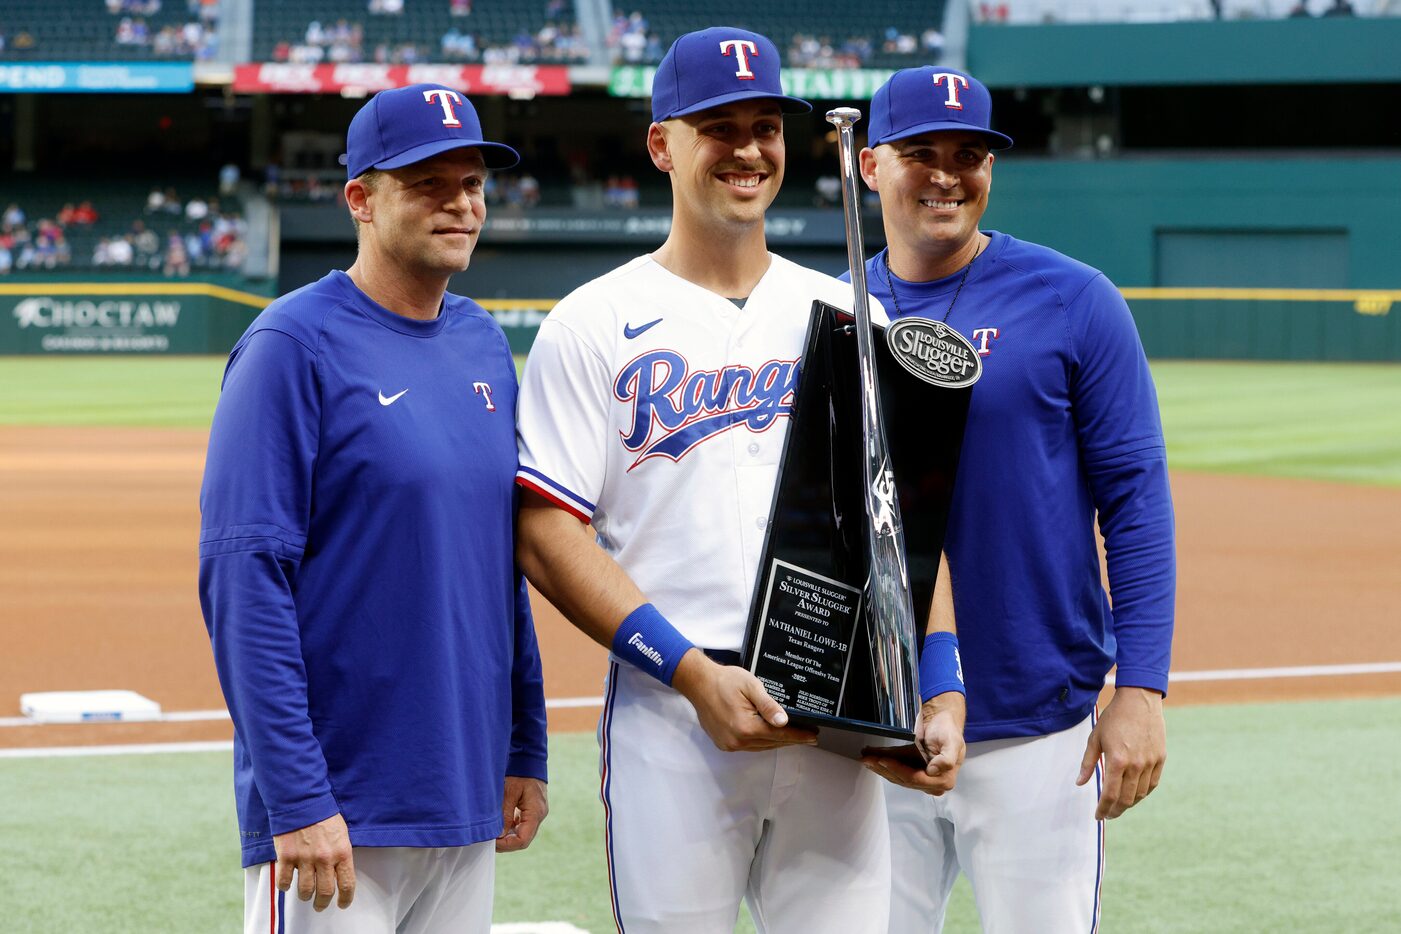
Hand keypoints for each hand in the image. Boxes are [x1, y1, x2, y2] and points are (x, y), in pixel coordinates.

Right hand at [272, 812, 354, 911]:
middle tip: (320, 905)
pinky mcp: (286, 856)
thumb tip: (339, 871)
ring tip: (305, 895)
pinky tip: (287, 884)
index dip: (345, 898)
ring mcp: (304, 859)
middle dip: (322, 903)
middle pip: (325, 892)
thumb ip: (340, 853)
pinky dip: (285, 886)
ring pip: (305, 890)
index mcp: (342, 852)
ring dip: (305, 896)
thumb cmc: (324, 814)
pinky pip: (284, 881)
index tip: (342, 903)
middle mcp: (324, 858)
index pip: (346, 883)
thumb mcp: (341, 833)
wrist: (302, 800)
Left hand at [497, 776, 548, 852]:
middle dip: (506, 842)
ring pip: (523, 834)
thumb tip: (499, 836)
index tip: (492, 842)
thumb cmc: (520, 772)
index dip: (506, 845)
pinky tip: (502, 823)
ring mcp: (537, 813)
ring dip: (508, 836)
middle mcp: (539, 815)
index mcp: (535, 812)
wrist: (529, 758)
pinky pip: (523, 826)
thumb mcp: (509, 792)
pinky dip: (512, 828)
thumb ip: (505, 815)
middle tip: (490, 839)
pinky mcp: (533, 810)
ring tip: (493, 832)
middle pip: (523, 839)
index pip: (523, 840)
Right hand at [672, 650, 817, 751]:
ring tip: (794, 737)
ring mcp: (729, 744)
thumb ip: (768, 705)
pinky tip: (771, 736)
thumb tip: (784, 721)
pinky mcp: (724, 744)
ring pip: (761, 746)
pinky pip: (749, 746)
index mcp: (745, 727)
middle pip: (771, 743)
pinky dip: (762, 742)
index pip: (779, 734)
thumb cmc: (724, 681)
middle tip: (809, 736)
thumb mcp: (751, 686)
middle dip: (791, 739)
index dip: (799, 735)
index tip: (813, 735)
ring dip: (777, 742)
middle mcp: (736, 740)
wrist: (699, 683)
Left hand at [864, 691, 965, 794]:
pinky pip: (896, 773)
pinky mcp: (913, 774)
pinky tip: (873, 761)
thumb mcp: (952, 742)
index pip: (916, 778)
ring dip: (881, 769)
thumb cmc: (948, 731)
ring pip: (898, 778)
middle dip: (884, 769)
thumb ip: (947, 758)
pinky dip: (884, 767)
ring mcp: (922, 780)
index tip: (883, 760)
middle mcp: (932, 783)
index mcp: (944, 779)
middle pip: (904, 780)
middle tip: (868, 760)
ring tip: (866, 760)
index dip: (898, 770)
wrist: (943, 723)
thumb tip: (934, 770)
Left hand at [1077, 686, 1166, 819]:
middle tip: (1108, 814)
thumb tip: (1080, 783)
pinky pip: (1152, 784)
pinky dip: (1143, 793)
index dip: (1103, 809)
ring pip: (1140, 794)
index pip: (1110, 795)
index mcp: (1117, 761)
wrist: (1139, 700)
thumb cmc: (1114, 718)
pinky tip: (1135, 795)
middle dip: (1116, 810)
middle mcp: (1136, 765)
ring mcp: (1150, 762)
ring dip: (1129, 804)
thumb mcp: (1095, 738)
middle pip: (1126, 799)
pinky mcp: (1160, 758)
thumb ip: (1088, 763)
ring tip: (1119, 806)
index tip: (1098, 816)